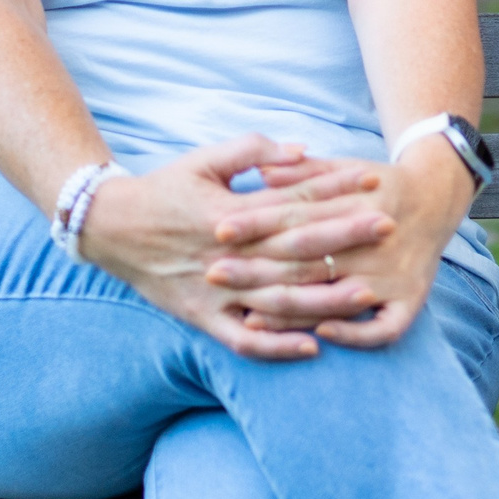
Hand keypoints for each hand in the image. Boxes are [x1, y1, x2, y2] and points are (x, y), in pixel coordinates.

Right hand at [75, 134, 386, 360]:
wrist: (109, 228)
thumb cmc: (164, 188)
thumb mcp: (204, 159)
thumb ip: (253, 150)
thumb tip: (302, 151)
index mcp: (229, 213)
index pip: (293, 200)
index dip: (335, 189)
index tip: (373, 183)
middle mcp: (226, 255)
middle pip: (296, 249)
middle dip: (345, 239)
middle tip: (390, 228)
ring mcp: (215, 292)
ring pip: (278, 300)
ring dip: (325, 299)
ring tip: (368, 294)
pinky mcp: (202, 319)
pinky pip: (243, 340)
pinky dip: (277, 345)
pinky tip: (314, 347)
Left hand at [204, 141, 474, 348]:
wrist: (437, 197)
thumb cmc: (378, 184)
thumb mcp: (345, 167)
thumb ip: (304, 172)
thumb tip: (262, 173)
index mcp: (356, 203)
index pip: (297, 215)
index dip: (256, 223)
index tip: (219, 230)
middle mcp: (375, 241)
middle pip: (308, 260)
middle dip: (256, 269)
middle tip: (214, 274)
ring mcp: (394, 275)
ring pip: (336, 298)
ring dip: (291, 311)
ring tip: (248, 315)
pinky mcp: (411, 300)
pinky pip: (382, 328)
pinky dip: (354, 333)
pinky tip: (322, 333)